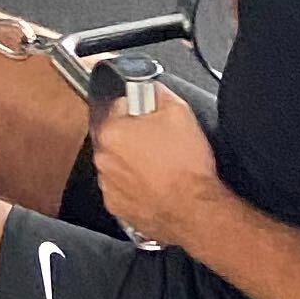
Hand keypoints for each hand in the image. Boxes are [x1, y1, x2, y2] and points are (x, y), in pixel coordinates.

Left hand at [88, 81, 217, 246]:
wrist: (196, 211)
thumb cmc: (187, 167)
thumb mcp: (179, 112)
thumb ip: (156, 92)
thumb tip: (149, 88)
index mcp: (112, 132)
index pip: (118, 106)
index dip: (139, 108)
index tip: (151, 117)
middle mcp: (103, 160)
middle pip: (115, 136)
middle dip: (134, 136)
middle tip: (159, 142)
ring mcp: (108, 186)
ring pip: (117, 163)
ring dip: (132, 162)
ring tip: (159, 166)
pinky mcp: (117, 207)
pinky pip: (122, 188)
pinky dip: (134, 186)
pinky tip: (155, 184)